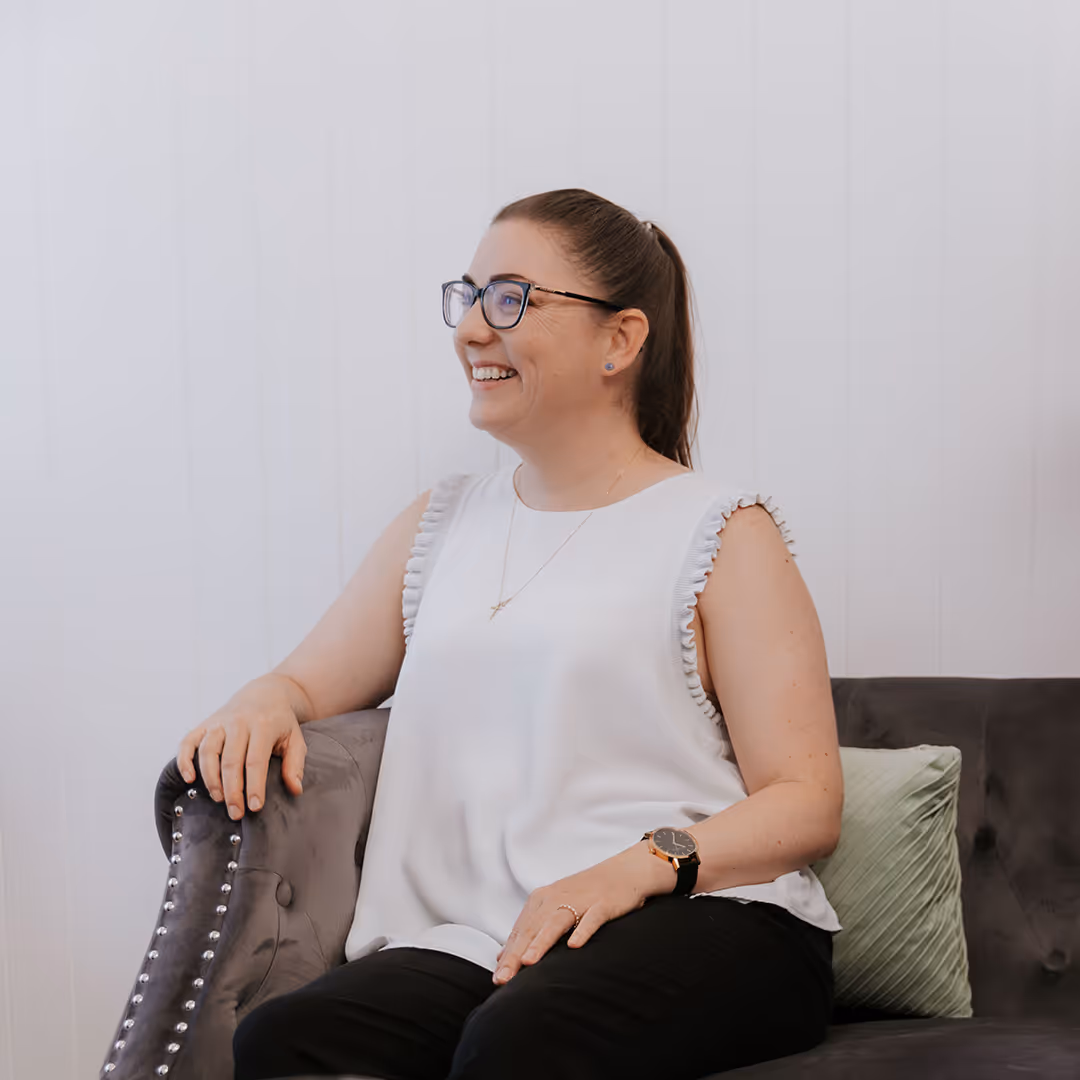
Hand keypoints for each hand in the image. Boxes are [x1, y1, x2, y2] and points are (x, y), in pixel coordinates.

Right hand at [176, 675, 307, 819]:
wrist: (265, 693)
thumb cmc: (280, 721)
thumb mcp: (295, 739)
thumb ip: (295, 764)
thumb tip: (295, 789)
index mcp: (263, 725)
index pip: (256, 760)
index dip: (254, 786)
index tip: (255, 807)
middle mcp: (239, 722)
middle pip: (230, 760)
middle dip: (232, 790)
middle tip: (236, 813)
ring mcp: (219, 722)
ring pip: (208, 752)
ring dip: (211, 778)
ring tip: (219, 798)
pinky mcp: (205, 724)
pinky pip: (189, 742)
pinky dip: (185, 760)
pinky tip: (190, 779)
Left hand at [492, 840, 676, 984]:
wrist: (625, 872)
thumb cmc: (587, 894)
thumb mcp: (554, 908)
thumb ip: (530, 930)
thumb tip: (503, 956)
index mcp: (542, 900)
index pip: (521, 931)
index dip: (508, 955)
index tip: (497, 979)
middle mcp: (556, 898)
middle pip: (533, 929)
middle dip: (516, 955)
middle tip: (503, 979)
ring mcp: (580, 900)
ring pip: (556, 922)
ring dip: (541, 941)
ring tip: (529, 961)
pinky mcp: (603, 903)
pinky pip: (591, 918)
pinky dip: (582, 930)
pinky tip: (574, 945)